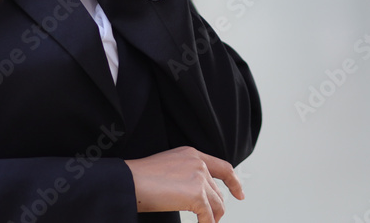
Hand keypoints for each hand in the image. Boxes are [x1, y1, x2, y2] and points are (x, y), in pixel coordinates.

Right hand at [123, 146, 244, 222]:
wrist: (130, 181)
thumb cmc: (141, 177)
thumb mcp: (169, 167)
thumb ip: (186, 174)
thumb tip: (197, 194)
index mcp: (192, 154)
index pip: (223, 167)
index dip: (234, 182)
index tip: (239, 194)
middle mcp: (199, 163)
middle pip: (218, 190)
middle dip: (218, 207)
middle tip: (213, 218)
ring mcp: (199, 178)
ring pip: (217, 204)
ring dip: (213, 217)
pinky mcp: (197, 195)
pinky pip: (208, 215)